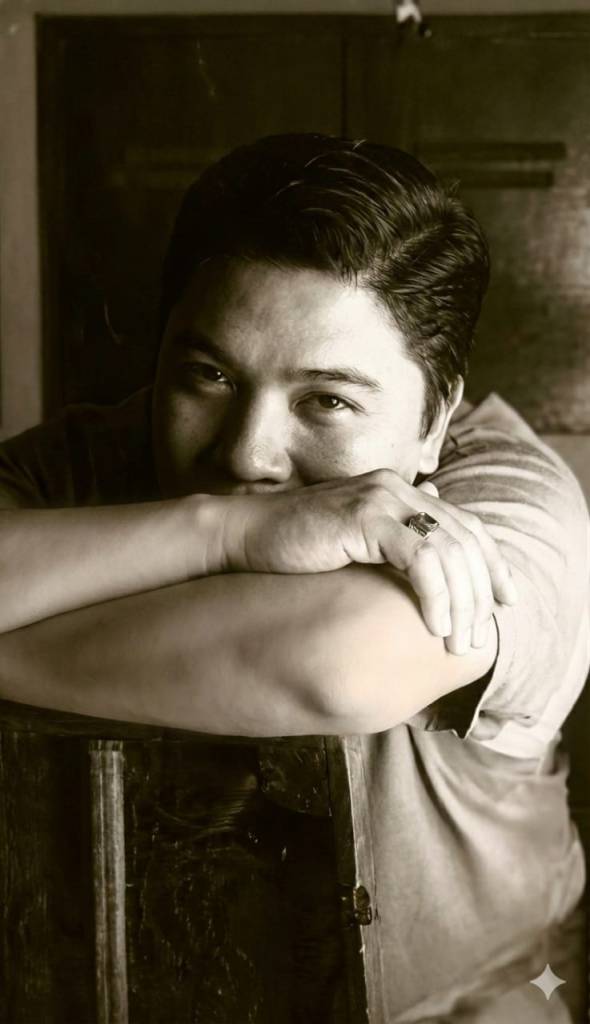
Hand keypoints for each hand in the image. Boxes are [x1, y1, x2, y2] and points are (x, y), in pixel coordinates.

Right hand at [214, 469, 515, 653]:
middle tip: (478, 636)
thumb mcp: (351, 543)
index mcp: (398, 493)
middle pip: (465, 539)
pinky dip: (436, 596)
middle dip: (481, 592)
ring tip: (458, 641)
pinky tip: (434, 625)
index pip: (465, 526)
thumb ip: (388, 542)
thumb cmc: (292, 546)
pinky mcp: (365, 518)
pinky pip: (421, 560)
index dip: (491, 564)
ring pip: (450, 551)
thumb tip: (420, 557)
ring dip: (461, 602)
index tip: (505, 602)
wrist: (244, 534)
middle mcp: (397, 490)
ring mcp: (382, 500)